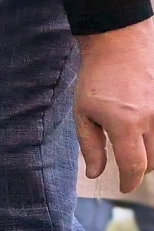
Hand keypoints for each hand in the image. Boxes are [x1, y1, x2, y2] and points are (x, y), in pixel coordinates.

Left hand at [75, 18, 153, 192]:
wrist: (119, 43)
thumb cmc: (96, 79)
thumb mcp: (83, 114)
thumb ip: (91, 146)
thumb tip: (96, 174)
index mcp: (125, 124)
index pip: (134, 166)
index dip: (129, 182)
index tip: (123, 187)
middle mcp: (152, 118)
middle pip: (153, 160)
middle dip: (140, 169)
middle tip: (128, 167)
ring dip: (152, 154)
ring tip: (138, 149)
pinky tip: (147, 135)